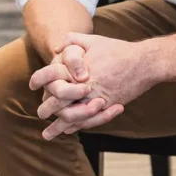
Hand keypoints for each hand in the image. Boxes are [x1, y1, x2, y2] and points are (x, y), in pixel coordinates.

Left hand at [30, 32, 156, 139]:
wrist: (143, 62)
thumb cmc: (118, 50)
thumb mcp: (94, 40)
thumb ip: (73, 41)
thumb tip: (56, 48)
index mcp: (76, 69)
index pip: (50, 77)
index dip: (39, 81)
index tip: (32, 86)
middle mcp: (83, 86)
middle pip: (57, 102)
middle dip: (46, 109)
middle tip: (40, 114)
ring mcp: (95, 98)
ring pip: (71, 116)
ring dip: (58, 126)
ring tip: (48, 134)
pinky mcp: (106, 106)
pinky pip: (87, 121)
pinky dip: (76, 126)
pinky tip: (69, 130)